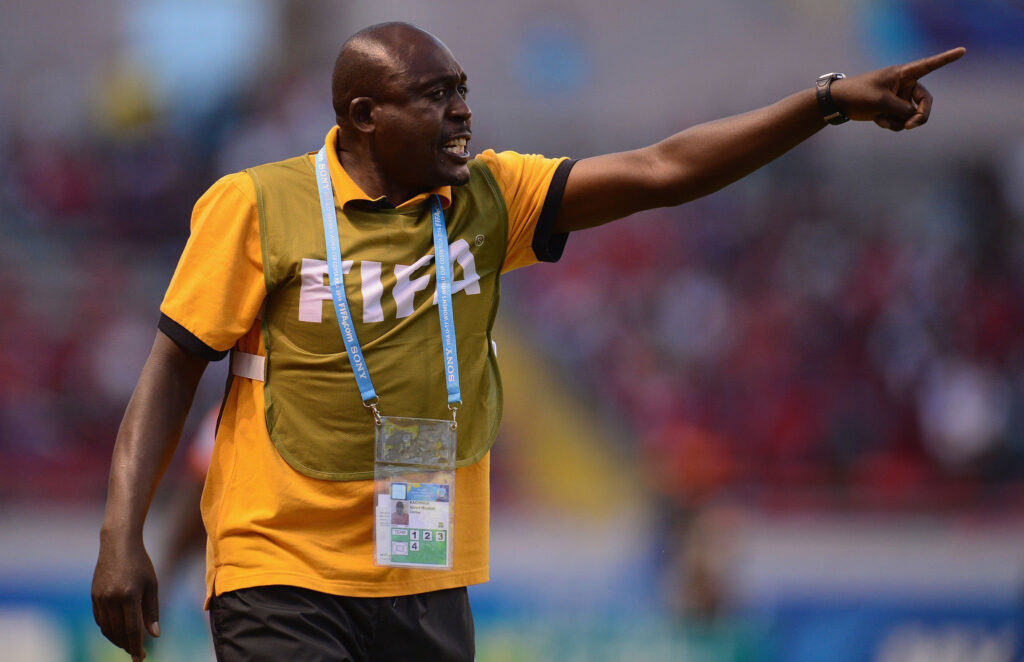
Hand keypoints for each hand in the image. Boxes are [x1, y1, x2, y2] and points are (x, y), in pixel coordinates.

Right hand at [92, 533, 159, 660]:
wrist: (118, 544)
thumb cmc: (140, 563)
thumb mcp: (151, 584)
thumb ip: (151, 611)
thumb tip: (154, 635)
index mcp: (129, 595)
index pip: (132, 629)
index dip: (136, 646)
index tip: (140, 659)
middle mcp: (111, 598)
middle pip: (118, 632)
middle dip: (127, 646)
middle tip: (136, 654)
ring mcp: (99, 598)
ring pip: (107, 628)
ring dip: (117, 640)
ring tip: (128, 645)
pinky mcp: (93, 596)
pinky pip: (100, 619)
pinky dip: (108, 629)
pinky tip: (117, 632)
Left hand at [830, 47, 965, 130]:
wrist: (839, 102)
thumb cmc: (859, 95)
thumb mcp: (882, 103)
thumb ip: (902, 110)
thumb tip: (913, 117)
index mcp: (903, 74)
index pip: (929, 65)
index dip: (946, 59)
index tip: (963, 50)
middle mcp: (904, 84)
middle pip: (924, 102)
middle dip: (919, 116)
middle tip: (910, 126)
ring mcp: (899, 98)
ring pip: (910, 115)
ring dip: (898, 121)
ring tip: (881, 118)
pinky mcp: (892, 109)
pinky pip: (900, 121)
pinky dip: (890, 124)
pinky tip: (877, 120)